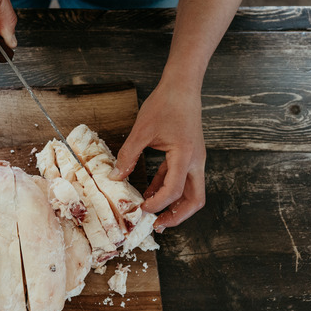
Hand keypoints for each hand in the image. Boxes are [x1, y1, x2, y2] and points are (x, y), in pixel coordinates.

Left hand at [109, 78, 206, 231]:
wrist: (182, 86)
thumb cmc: (165, 104)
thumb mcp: (142, 130)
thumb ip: (128, 155)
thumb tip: (115, 177)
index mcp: (185, 156)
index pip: (174, 190)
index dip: (157, 204)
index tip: (140, 209)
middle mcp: (195, 161)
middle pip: (195, 200)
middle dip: (178, 215)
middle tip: (158, 224)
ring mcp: (194, 159)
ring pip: (190, 192)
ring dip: (174, 205)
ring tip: (153, 214)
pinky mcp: (188, 155)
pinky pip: (180, 179)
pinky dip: (167, 188)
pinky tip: (149, 193)